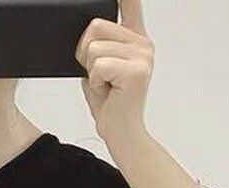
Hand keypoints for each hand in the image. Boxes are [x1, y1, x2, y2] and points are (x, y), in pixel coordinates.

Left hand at [75, 0, 153, 151]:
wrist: (121, 133)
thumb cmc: (110, 103)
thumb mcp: (99, 68)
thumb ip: (96, 46)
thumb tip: (86, 32)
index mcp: (134, 39)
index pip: (130, 4)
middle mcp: (143, 44)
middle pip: (95, 26)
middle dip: (85, 53)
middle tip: (99, 75)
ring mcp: (143, 55)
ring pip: (94, 48)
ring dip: (91, 71)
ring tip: (105, 85)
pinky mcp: (137, 70)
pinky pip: (99, 65)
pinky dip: (96, 82)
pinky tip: (108, 91)